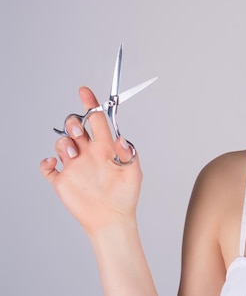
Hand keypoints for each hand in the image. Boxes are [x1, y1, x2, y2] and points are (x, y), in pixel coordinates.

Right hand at [40, 86, 141, 236]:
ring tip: (73, 154)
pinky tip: (53, 166)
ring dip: (63, 144)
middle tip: (78, 132)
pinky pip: (47, 168)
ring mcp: (74, 166)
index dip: (91, 104)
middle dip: (73, 123)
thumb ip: (130, 154)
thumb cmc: (126, 196)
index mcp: (105, 147)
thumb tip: (123, 138)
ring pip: (61, 143)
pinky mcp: (62, 180)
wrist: (112, 219)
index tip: (84, 91)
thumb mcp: (133, 173)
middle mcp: (88, 153)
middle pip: (75, 127)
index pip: (97, 120)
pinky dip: (46, 163)